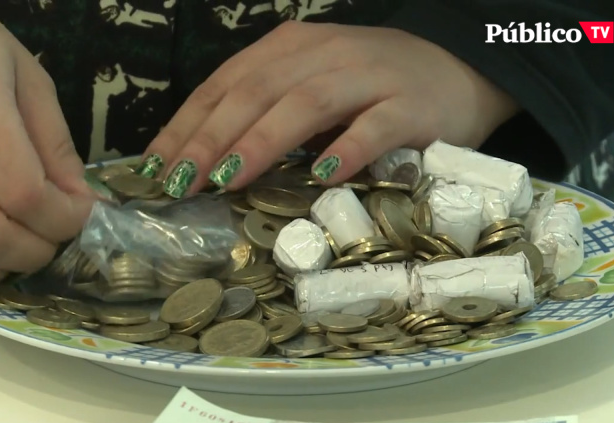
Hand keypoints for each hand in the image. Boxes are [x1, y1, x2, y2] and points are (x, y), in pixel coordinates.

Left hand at [138, 21, 517, 197]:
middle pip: (255, 92)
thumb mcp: (310, 87)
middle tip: (180, 183)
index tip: (155, 168)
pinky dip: (347, 148)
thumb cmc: (370, 88)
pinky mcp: (410, 106)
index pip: (225, 83)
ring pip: (305, 104)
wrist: (458, 68)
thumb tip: (205, 165)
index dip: (187, 124)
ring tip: (229, 179)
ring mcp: (368, 77)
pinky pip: (375, 126)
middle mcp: (323, 54)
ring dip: (263, 142)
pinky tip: (322, 174)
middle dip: (210, 138)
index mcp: (289, 48)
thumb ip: (266, 112)